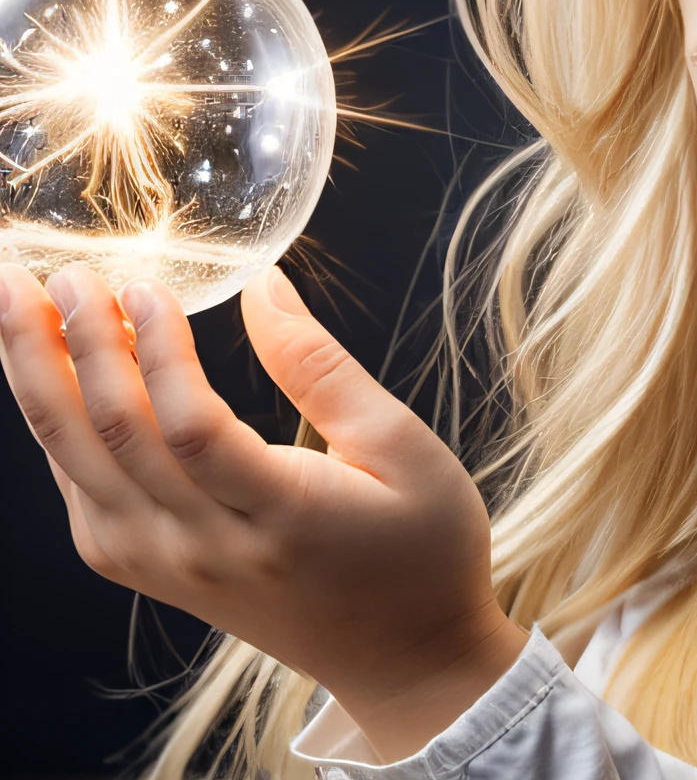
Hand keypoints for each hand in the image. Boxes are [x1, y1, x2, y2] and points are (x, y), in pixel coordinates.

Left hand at [0, 261, 527, 759]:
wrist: (404, 659)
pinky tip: (52, 376)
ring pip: (76, 463)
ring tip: (19, 303)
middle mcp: (205, 548)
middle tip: (58, 271)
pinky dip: (56, 429)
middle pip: (110, 440)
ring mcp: (166, 565)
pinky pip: (80, 492)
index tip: (146, 283)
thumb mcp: (404, 451)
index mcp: (281, 519)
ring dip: (39, 378)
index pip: (189, 429)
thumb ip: (324, 370)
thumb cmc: (421, 554)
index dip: (157, 351)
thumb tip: (264, 287)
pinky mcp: (149, 569)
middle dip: (72, 345)